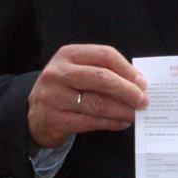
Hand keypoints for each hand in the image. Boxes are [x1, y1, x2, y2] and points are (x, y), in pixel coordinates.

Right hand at [27, 44, 147, 148]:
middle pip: (101, 78)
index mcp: (68, 54)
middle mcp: (58, 72)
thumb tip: (139, 83)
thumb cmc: (66, 88)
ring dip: (121, 110)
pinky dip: (109, 123)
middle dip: (127, 90)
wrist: (34, 113)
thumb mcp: (79, 71)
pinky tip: (121, 123)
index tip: (143, 82)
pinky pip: (88, 122)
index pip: (105, 55)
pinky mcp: (52, 119)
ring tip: (135, 114)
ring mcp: (53, 96)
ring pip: (96, 103)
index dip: (127, 69)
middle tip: (143, 101)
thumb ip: (103, 71)